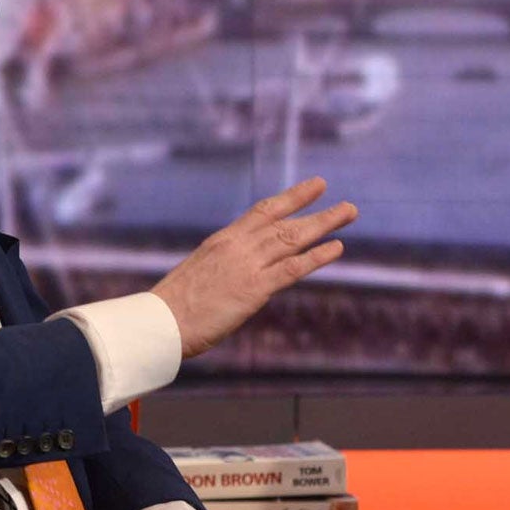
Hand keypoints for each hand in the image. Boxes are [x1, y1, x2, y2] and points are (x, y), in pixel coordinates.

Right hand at [153, 177, 356, 357]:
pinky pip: (292, 268)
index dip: (292, 198)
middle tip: (347, 205)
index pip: (263, 211)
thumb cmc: (174, 306)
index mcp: (224, 240)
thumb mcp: (200, 274)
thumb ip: (224, 267)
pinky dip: (316, 256)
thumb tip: (238, 271)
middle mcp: (238, 246)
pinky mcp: (253, 288)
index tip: (314, 187)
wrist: (159, 322)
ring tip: (349, 213)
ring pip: (292, 237)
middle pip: (284, 221)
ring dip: (324, 224)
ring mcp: (247, 265)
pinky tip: (336, 248)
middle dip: (317, 211)